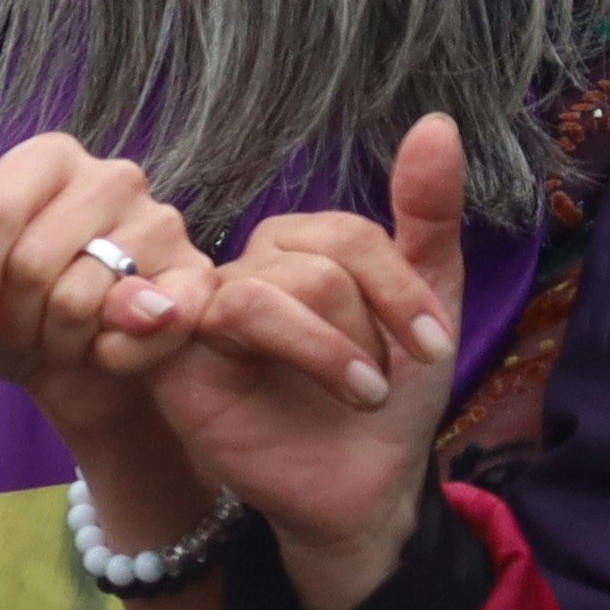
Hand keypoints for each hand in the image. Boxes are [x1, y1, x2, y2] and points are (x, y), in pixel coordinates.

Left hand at [0, 128, 211, 462]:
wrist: (84, 374)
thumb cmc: (11, 316)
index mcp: (46, 158)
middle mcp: (112, 175)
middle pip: (32, 261)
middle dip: (11, 322)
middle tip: (20, 336)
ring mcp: (163, 221)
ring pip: (81, 299)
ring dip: (56, 343)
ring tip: (60, 340)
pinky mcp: (198, 276)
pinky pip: (142, 327)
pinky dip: (114, 357)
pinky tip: (107, 355)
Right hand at [140, 116, 476, 609]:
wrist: (362, 488)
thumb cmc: (388, 398)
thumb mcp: (429, 300)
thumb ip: (428, 213)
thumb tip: (437, 120)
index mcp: (297, 248)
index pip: (346, 234)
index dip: (399, 288)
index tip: (434, 346)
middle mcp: (246, 271)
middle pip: (314, 264)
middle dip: (368, 328)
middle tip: (386, 383)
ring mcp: (204, 315)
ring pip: (268, 293)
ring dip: (332, 351)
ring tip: (364, 396)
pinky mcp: (172, 361)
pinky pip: (207, 322)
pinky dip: (270, 346)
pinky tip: (290, 382)